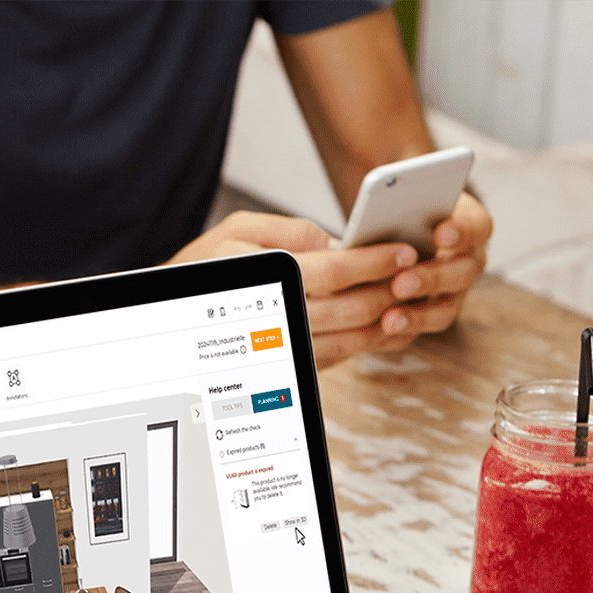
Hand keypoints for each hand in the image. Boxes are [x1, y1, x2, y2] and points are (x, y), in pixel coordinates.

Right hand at [170, 194, 489, 368]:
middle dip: (388, 291)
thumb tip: (331, 242)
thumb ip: (287, 231)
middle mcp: (275, 316)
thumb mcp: (237, 229)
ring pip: (347, 339)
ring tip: (408, 302)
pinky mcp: (287, 364)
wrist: (174, 313)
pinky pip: (335, 359)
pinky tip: (384, 327)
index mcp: (267, 277)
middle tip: (418, 275)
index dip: (373, 262)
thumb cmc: (205, 264)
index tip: (403, 252)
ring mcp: (281, 346)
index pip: (333, 271)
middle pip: (348, 307)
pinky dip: (364, 345)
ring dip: (383, 323)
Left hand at [389, 189, 490, 343]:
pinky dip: (408, 328)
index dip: (463, 231)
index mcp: (467, 223)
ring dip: (420, 314)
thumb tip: (384, 189)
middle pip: (463, 272)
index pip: (477, 226)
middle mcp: (468, 258)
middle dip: (432, 278)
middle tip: (401, 283)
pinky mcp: (434, 311)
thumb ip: (401, 192)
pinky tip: (383, 328)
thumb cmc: (399, 205)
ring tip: (390, 318)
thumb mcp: (402, 192)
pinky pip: (426, 325)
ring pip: (447, 307)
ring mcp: (454, 289)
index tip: (441, 233)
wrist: (390, 227)